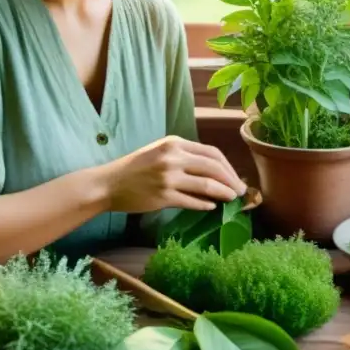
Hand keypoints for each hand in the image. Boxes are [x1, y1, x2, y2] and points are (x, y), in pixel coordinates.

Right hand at [101, 136, 247, 214]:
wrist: (109, 183)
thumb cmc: (135, 168)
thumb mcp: (160, 152)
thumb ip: (184, 158)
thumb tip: (214, 172)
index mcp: (174, 143)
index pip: (212, 153)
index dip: (229, 167)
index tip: (235, 178)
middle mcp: (173, 157)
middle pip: (214, 168)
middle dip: (232, 180)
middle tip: (241, 191)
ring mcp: (168, 177)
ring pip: (207, 185)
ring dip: (223, 193)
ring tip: (231, 199)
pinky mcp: (163, 196)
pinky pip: (192, 201)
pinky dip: (205, 204)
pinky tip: (211, 207)